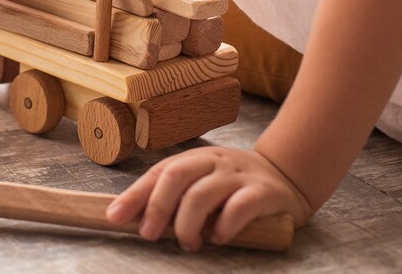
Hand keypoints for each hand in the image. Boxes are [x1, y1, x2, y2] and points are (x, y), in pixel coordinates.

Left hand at [105, 146, 312, 251]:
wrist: (286, 176)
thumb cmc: (234, 186)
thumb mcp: (203, 183)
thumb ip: (176, 197)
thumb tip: (137, 219)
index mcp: (194, 159)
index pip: (158, 173)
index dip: (134, 195)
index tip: (115, 217)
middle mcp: (213, 161)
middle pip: (176, 176)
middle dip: (157, 208)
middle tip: (149, 234)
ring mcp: (238, 175)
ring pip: (202, 194)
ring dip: (188, 224)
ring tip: (188, 243)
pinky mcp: (262, 193)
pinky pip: (238, 207)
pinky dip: (223, 227)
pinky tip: (218, 238)